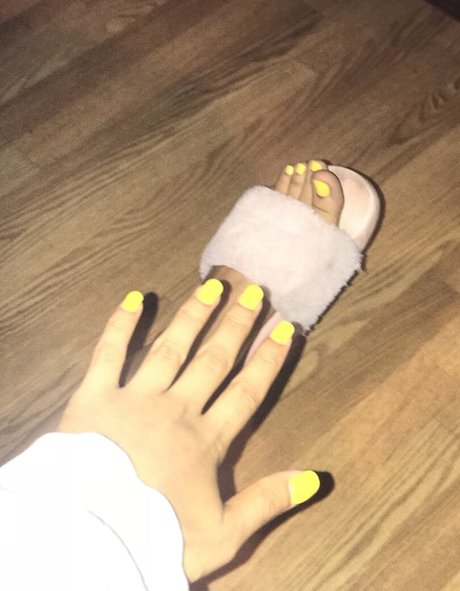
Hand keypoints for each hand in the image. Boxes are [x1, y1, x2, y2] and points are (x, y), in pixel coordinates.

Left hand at [58, 280, 319, 581]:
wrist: (93, 537)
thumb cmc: (158, 537)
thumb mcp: (224, 535)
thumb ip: (267, 503)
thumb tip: (313, 479)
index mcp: (206, 440)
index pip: (246, 391)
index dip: (268, 359)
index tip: (284, 327)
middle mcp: (176, 409)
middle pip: (213, 360)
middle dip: (236, 325)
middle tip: (253, 290)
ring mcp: (135, 398)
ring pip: (171, 348)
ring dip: (193, 315)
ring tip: (211, 285)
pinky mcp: (94, 396)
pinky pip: (109, 353)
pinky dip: (121, 324)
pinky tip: (135, 297)